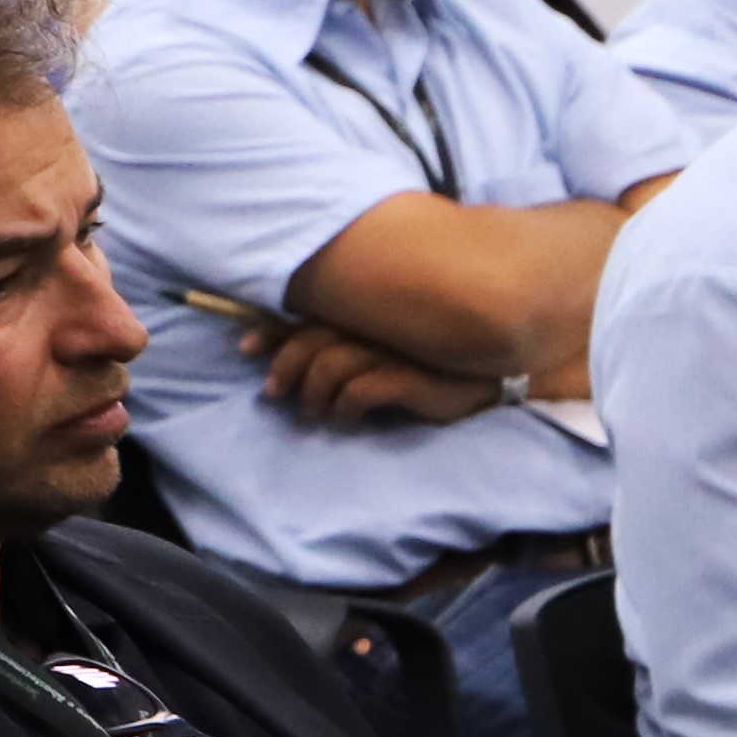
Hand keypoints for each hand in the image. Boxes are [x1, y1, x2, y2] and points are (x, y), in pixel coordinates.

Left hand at [252, 318, 508, 428]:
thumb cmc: (431, 363)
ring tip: (315, 414)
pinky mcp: (411, 377)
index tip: (244, 348)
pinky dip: (342, 408)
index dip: (271, 331)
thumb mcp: (383, 349)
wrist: (493, 376)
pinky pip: (360, 391)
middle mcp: (375, 327)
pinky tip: (344, 420)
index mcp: (366, 317)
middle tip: (273, 392)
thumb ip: (342, 343)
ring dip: (312, 394)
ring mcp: (393, 350)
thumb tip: (284, 356)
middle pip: (310, 341)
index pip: (308, 317)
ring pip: (328, 365)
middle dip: (284, 368)